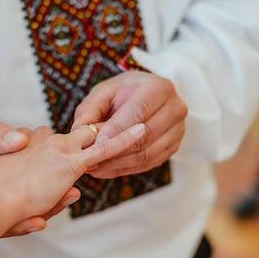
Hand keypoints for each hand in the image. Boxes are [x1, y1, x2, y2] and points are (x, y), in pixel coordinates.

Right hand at [0, 122, 145, 224]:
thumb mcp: (17, 196)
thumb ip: (49, 196)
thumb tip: (76, 194)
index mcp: (26, 145)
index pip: (48, 141)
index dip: (56, 149)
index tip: (59, 158)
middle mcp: (43, 142)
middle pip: (71, 135)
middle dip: (86, 137)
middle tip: (103, 137)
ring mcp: (58, 150)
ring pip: (92, 136)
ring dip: (111, 133)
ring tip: (137, 128)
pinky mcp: (70, 163)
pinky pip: (104, 149)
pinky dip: (124, 140)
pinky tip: (140, 132)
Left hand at [71, 71, 186, 177]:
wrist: (146, 98)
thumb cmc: (123, 92)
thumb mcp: (104, 92)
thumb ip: (90, 109)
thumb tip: (80, 130)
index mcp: (159, 87)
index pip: (140, 110)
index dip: (118, 128)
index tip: (97, 143)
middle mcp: (175, 108)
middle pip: (146, 135)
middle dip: (116, 150)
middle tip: (91, 159)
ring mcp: (178, 130)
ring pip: (148, 154)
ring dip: (119, 164)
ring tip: (95, 167)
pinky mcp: (174, 147)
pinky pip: (150, 163)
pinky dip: (126, 169)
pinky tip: (106, 170)